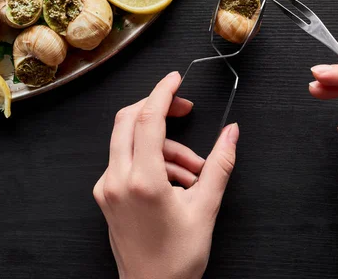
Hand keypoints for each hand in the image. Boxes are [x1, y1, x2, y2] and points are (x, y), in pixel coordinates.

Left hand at [93, 72, 238, 278]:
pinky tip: (176, 180)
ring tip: (195, 171)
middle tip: (185, 110)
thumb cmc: (177, 259)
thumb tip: (231, 133)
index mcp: (142, 182)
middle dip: (157, 108)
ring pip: (129, 141)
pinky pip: (126, 160)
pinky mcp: (106, 195)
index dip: (163, 92)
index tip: (175, 79)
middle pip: (129, 120)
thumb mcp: (206, 208)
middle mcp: (117, 180)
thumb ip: (220, 164)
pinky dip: (152, 160)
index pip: (147, 119)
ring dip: (163, 145)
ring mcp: (107, 188)